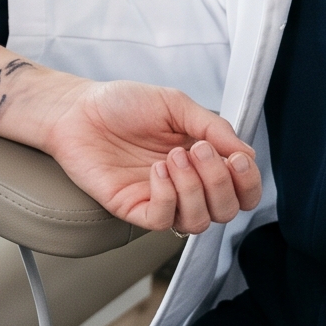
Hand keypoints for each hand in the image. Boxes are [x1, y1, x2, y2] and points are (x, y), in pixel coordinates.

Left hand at [31, 77, 260, 233]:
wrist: (77, 108)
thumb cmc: (123, 104)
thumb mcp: (176, 104)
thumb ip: (213, 126)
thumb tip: (247, 154)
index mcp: (202, 162)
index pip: (242, 191)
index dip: (248, 181)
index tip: (235, 157)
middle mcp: (186, 186)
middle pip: (227, 210)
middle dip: (221, 182)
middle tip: (197, 149)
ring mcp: (160, 199)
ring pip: (199, 222)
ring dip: (194, 188)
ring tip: (173, 156)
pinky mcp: (133, 208)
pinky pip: (164, 221)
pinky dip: (168, 196)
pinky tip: (157, 169)